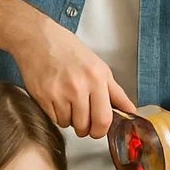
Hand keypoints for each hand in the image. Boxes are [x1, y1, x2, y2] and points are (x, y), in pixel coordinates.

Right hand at [11, 16, 135, 138]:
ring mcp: (60, 92)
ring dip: (70, 121)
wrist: (39, 39)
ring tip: (69, 105)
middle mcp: (80, 87)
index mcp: (98, 79)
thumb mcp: (100, 68)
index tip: (100, 130)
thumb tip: (130, 111)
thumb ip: (116, 93)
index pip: (105, 118)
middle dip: (87, 130)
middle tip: (85, 123)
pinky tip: (57, 101)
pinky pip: (54, 119)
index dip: (102, 130)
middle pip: (86, 126)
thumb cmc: (70, 51)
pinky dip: (57, 115)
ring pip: (69, 124)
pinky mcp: (43, 96)